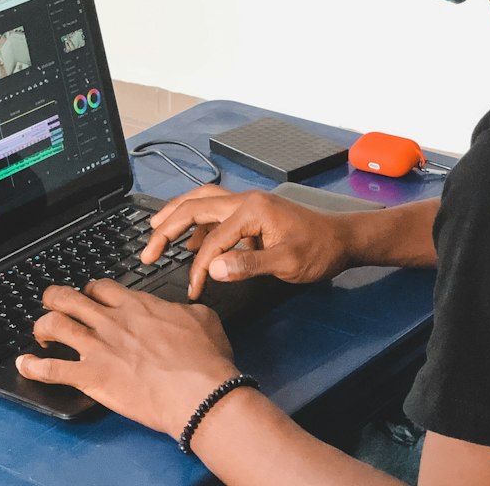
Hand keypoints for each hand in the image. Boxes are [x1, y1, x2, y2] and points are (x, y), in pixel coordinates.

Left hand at [16, 281, 241, 437]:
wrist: (198, 390)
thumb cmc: (204, 359)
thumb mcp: (202, 318)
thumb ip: (183, 310)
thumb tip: (182, 311)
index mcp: (138, 305)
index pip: (101, 287)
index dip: (91, 289)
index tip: (90, 296)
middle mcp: (112, 320)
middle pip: (69, 297)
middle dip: (55, 298)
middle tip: (53, 304)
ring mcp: (98, 347)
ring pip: (54, 324)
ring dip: (42, 326)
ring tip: (40, 333)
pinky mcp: (90, 376)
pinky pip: (51, 369)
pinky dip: (32, 367)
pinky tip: (24, 365)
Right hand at [140, 185, 351, 299]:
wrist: (342, 239)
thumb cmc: (319, 250)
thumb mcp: (287, 262)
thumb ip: (248, 265)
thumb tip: (212, 269)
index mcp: (252, 209)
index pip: (212, 239)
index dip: (198, 266)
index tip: (193, 290)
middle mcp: (245, 200)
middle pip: (195, 206)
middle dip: (167, 227)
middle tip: (147, 251)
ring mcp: (248, 204)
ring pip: (202, 202)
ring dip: (177, 216)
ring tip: (155, 231)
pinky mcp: (251, 213)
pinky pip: (215, 211)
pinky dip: (196, 222)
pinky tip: (190, 239)